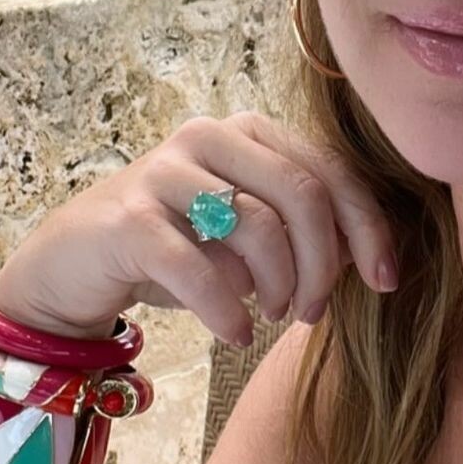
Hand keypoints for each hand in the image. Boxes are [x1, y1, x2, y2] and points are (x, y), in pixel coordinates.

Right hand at [0, 111, 397, 343]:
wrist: (77, 262)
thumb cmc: (177, 246)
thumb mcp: (247, 234)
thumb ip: (303, 232)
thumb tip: (369, 260)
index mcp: (250, 131)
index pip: (331, 171)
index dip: (368, 228)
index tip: (385, 282)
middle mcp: (210, 136)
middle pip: (302, 194)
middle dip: (323, 264)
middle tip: (312, 311)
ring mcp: (165, 171)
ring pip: (257, 226)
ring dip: (278, 286)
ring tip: (271, 315)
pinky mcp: (129, 217)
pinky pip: (198, 267)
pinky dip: (228, 309)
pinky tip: (235, 332)